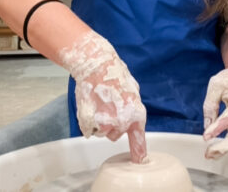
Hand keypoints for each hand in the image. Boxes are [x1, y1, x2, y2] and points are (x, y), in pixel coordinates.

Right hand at [60, 31, 146, 162]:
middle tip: (108, 105)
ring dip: (99, 122)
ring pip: (101, 132)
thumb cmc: (114, 74)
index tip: (139, 161)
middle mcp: (123, 122)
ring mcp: (105, 124)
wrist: (96, 65)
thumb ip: (134, 105)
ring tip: (99, 102)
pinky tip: (90, 104)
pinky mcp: (89, 123)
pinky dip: (88, 121)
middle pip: (115, 134)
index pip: (138, 140)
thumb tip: (134, 115)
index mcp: (136, 114)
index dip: (138, 152)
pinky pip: (88, 129)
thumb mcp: (133, 88)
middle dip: (111, 124)